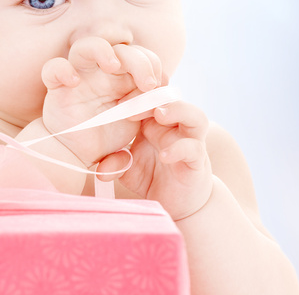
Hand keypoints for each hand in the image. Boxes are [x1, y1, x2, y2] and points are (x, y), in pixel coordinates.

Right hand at [40, 37, 162, 164]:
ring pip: (85, 46)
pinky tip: (73, 81)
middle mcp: (101, 70)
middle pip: (119, 47)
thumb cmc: (108, 132)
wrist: (80, 152)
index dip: (152, 65)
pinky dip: (62, 70)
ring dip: (102, 51)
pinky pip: (52, 68)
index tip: (157, 88)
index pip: (141, 54)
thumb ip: (149, 104)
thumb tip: (161, 92)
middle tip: (148, 84)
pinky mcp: (56, 88)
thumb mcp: (136, 119)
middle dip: (139, 61)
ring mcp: (78, 75)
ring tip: (114, 65)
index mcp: (122, 74)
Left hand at [97, 101, 213, 219]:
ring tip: (160, 114)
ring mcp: (189, 142)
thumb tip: (100, 169)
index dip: (136, 94)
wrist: (177, 204)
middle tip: (134, 102)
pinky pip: (193, 149)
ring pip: (194, 116)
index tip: (117, 100)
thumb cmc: (152, 178)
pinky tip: (165, 155)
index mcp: (155, 123)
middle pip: (171, 100)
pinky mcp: (197, 162)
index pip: (149, 98)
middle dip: (153, 96)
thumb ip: (114, 163)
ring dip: (177, 110)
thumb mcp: (127, 168)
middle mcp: (174, 128)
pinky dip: (179, 149)